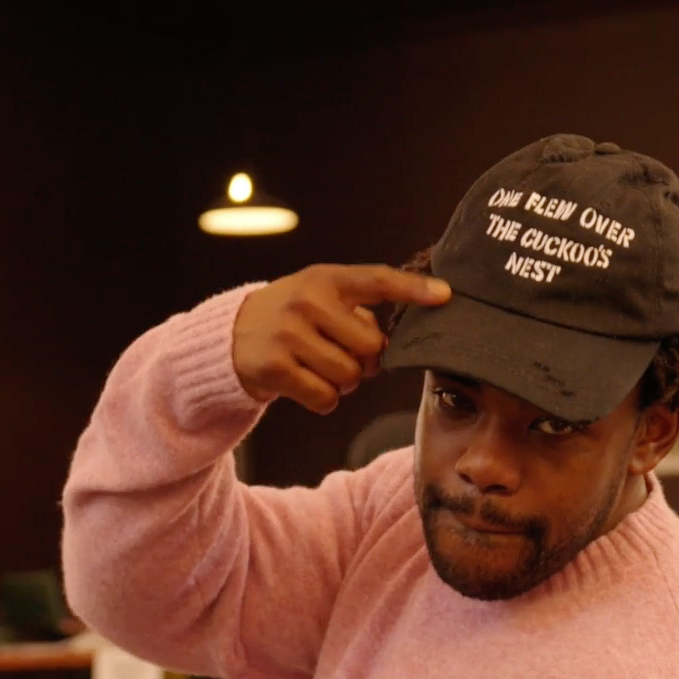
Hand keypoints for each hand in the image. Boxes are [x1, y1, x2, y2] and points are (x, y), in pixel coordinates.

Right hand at [233, 264, 450, 413]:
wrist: (231, 336)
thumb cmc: (294, 317)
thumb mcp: (320, 296)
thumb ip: (357, 309)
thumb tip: (390, 344)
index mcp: (325, 279)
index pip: (377, 280)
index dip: (413, 288)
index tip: (446, 295)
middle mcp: (307, 302)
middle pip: (371, 348)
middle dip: (365, 361)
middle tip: (343, 355)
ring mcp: (287, 334)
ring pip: (349, 377)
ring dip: (344, 382)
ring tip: (321, 367)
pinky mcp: (274, 368)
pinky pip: (326, 398)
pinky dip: (324, 400)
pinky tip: (306, 384)